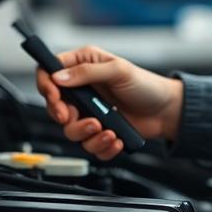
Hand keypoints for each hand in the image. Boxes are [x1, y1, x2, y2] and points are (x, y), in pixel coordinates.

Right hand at [35, 45, 182, 160]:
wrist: (165, 111)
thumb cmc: (146, 85)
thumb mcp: (118, 70)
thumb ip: (87, 72)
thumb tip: (59, 77)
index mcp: (83, 66)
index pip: (49, 72)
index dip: (46, 84)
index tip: (54, 96)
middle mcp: (82, 90)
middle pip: (54, 106)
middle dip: (63, 116)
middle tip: (74, 117)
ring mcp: (89, 112)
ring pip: (70, 130)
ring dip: (85, 133)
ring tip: (105, 129)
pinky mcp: (98, 131)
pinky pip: (88, 145)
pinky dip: (100, 145)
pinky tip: (116, 138)